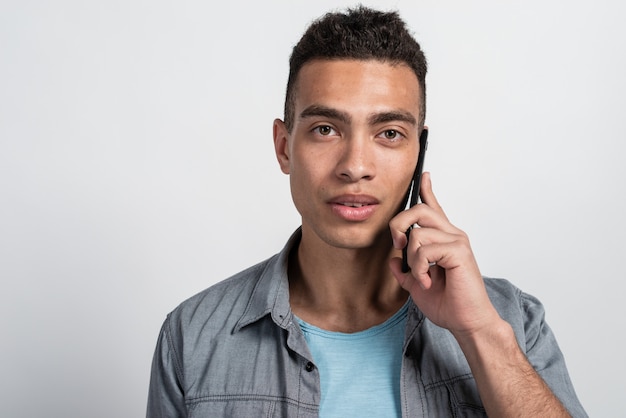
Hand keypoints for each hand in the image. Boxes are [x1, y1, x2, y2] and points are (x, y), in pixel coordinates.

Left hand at [389, 172, 500, 336]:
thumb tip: (392, 259)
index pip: (434, 208)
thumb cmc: (448, 304)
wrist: (466, 322)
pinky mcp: (458, 251)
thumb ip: (404, 270)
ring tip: (422, 277)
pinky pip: (425, 250)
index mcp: (443, 239)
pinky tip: (429, 281)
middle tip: (398, 246)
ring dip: (412, 261)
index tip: (424, 175)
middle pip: (419, 210)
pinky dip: (420, 269)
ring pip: (417, 234)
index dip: (427, 190)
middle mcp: (452, 235)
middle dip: (399, 225)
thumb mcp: (416, 284)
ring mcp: (457, 241)